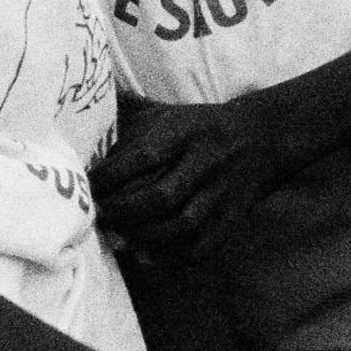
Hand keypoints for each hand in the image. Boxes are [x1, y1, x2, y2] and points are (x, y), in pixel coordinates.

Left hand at [90, 93, 305, 251]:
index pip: (146, 156)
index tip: (88, 184)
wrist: (262, 139)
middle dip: (125, 211)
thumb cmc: (200, 126)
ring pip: (182, 224)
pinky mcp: (231, 218)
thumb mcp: (170, 111)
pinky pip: (201, 245)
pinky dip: (171, 255)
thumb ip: (129, 108)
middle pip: (163, 195)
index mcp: (187, 131)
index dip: (113, 174)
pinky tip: (146, 255)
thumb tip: (91, 94)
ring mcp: (221, 193)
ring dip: (144, 237)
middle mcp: (205, 161)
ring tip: (116, 239)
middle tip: (98, 216)